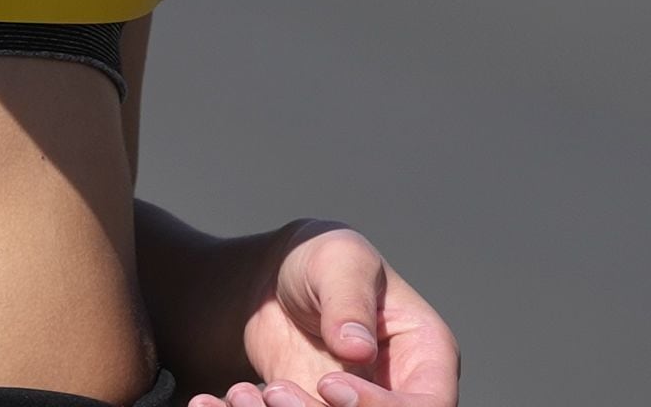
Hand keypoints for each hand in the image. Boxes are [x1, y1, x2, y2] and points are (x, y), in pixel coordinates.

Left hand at [177, 221, 457, 406]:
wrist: (272, 280)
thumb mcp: (337, 260)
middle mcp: (399, 391)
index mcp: (426, 352)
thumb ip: (348, 301)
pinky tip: (221, 401)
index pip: (428, 404)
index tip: (330, 384)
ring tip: (248, 393)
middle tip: (276, 391)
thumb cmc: (319, 258)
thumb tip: (357, 350)